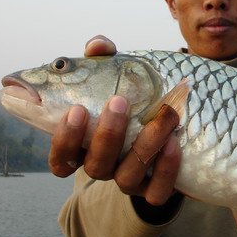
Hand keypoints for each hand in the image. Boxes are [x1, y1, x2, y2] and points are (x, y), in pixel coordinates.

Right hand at [48, 35, 181, 206]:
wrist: (174, 130)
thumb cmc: (135, 101)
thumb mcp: (117, 79)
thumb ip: (104, 61)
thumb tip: (97, 45)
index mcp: (87, 147)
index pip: (62, 159)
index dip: (64, 140)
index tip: (77, 110)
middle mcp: (105, 167)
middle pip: (95, 166)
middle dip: (107, 134)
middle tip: (120, 101)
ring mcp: (131, 180)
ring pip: (127, 176)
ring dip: (144, 144)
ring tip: (164, 114)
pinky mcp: (156, 189)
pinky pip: (158, 191)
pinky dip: (166, 169)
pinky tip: (174, 142)